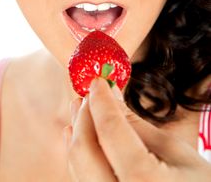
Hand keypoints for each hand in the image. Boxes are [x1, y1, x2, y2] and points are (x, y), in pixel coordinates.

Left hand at [64, 78, 210, 181]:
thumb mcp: (175, 151)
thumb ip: (137, 126)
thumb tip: (111, 98)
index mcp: (144, 180)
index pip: (110, 130)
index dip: (101, 100)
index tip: (97, 81)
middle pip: (84, 150)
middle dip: (84, 116)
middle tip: (89, 94)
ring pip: (77, 166)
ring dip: (78, 132)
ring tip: (81, 108)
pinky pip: (82, 178)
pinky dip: (79, 154)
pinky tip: (79, 135)